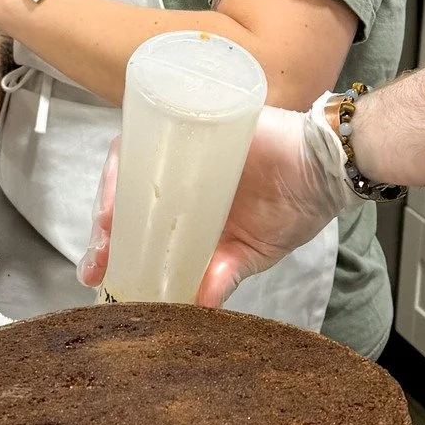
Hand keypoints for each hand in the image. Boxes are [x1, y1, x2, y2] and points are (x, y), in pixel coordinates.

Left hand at [78, 100, 351, 305]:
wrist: (328, 171)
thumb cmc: (293, 208)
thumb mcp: (251, 253)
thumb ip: (224, 276)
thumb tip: (199, 307)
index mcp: (185, 207)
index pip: (133, 222)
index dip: (109, 244)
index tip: (96, 273)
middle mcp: (177, 175)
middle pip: (122, 193)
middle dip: (103, 226)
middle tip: (99, 257)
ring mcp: (185, 145)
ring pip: (131, 160)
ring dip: (113, 190)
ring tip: (109, 222)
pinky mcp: (198, 117)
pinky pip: (159, 123)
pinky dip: (139, 144)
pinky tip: (133, 172)